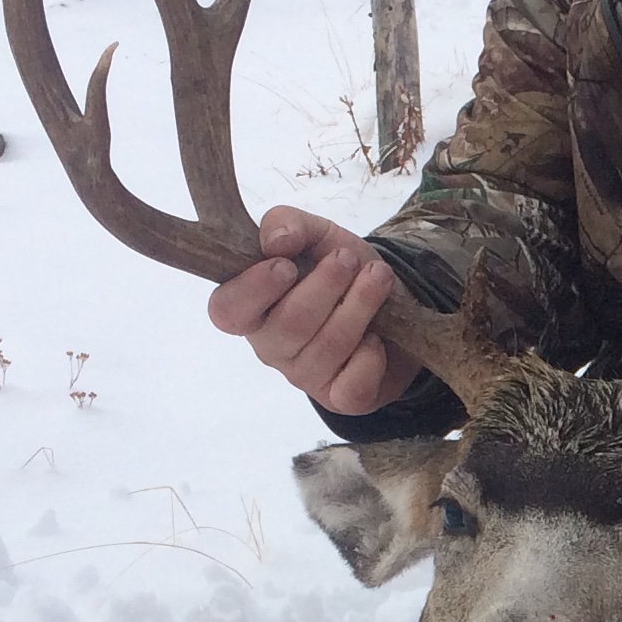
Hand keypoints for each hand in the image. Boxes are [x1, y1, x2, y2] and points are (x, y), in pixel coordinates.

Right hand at [209, 206, 423, 414]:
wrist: (395, 304)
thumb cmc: (341, 270)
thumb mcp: (317, 235)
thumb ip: (288, 224)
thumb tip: (276, 240)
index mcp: (252, 307)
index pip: (227, 311)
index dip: (252, 290)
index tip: (287, 265)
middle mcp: (271, 346)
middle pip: (288, 326)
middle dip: (325, 287)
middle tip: (348, 259)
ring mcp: (305, 375)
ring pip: (327, 347)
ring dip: (359, 306)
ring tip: (378, 277)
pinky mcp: (340, 397)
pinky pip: (352, 384)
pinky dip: (372, 355)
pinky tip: (378, 336)